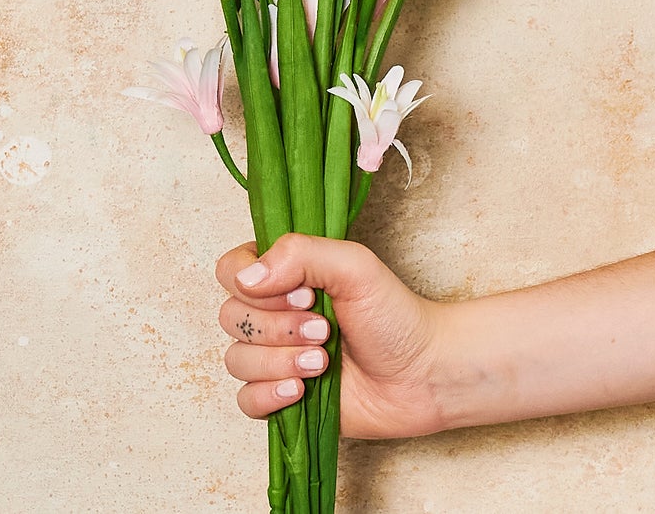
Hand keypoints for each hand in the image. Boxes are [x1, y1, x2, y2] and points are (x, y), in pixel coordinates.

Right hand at [215, 232, 448, 438]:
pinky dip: (269, 394)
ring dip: (280, 361)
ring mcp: (275, 357)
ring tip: (322, 362)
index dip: (255, 285)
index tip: (303, 293)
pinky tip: (302, 390)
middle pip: (231, 317)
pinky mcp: (281, 398)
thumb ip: (299, 254)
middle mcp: (273, 313)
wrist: (423, 375)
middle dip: (278, 327)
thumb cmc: (395, 314)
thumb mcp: (354, 266)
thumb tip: (247, 277)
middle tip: (324, 329)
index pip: (231, 269)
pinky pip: (245, 400)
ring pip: (237, 359)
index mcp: (284, 274)